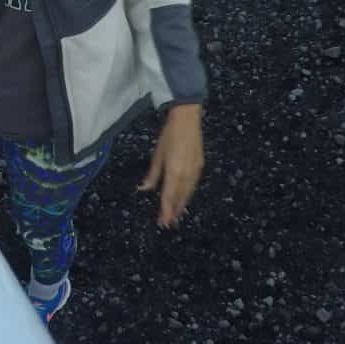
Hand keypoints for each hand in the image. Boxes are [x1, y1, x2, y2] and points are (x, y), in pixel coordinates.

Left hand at [139, 103, 202, 227]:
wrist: (188, 119)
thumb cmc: (169, 135)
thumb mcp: (158, 154)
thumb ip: (153, 174)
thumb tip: (144, 189)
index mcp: (174, 172)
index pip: (169, 197)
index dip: (166, 211)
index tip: (162, 223)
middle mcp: (187, 175)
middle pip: (180, 198)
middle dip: (174, 211)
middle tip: (168, 223)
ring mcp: (195, 171)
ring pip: (188, 193)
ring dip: (182, 205)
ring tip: (175, 215)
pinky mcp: (200, 166)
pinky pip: (193, 186)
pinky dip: (188, 195)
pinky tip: (184, 198)